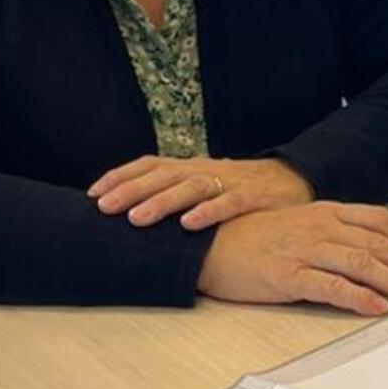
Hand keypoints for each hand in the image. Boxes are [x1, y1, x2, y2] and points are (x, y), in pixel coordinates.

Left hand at [89, 155, 313, 229]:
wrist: (294, 181)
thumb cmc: (241, 190)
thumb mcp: (205, 187)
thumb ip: (174, 196)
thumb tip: (128, 215)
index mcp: (191, 167)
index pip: (150, 165)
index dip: (121, 177)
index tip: (93, 195)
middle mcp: (205, 170)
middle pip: (164, 175)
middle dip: (132, 190)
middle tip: (104, 207)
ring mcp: (230, 181)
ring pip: (191, 186)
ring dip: (162, 202)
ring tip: (137, 218)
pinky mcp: (253, 197)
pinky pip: (229, 203)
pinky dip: (209, 212)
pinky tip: (190, 223)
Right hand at [198, 203, 387, 314]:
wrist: (207, 244)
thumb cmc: (252, 238)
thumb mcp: (297, 226)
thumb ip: (329, 234)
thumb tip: (364, 256)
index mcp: (325, 212)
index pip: (377, 221)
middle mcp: (320, 227)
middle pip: (377, 244)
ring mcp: (305, 249)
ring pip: (362, 263)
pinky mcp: (288, 275)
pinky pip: (332, 286)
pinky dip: (358, 296)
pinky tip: (377, 307)